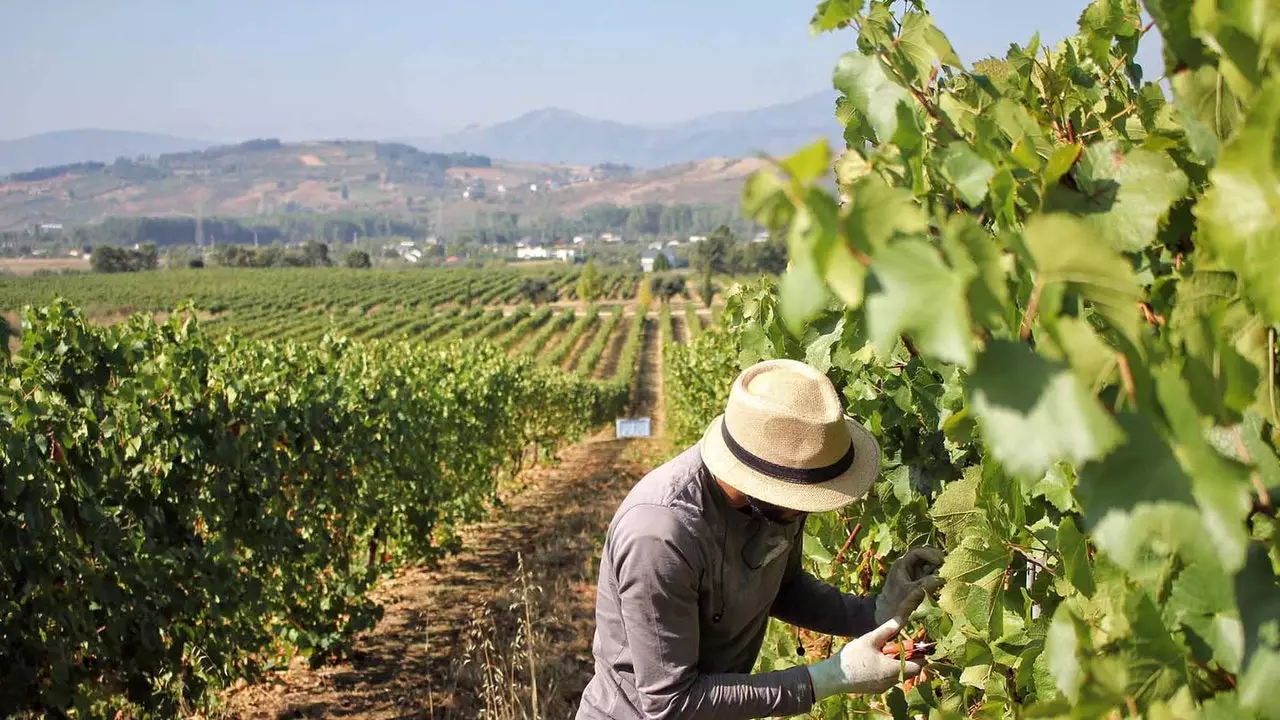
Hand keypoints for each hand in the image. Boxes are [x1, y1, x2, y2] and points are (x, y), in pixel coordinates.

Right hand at [807, 617, 922, 698]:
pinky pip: (889, 679)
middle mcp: (891, 681)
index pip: (918, 666)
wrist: (834, 677)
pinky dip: (887, 670)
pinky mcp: (876, 689)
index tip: (911, 645)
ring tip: (882, 653)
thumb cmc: (852, 657)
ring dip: (896, 664)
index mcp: (893, 670)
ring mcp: (884, 687)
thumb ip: (887, 630)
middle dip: (906, 658)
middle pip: (909, 670)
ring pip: (899, 675)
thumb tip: (901, 619)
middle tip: (894, 646)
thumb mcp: (870, 639)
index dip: (918, 655)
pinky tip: (874, 662)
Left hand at [874, 547, 944, 623]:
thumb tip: (942, 578)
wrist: (888, 612)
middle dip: (936, 557)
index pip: (918, 552)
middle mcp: (907, 564)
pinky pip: (928, 571)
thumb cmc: (897, 602)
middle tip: (947, 564)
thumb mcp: (911, 593)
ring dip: (937, 565)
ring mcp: (912, 570)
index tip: (941, 561)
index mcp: (902, 564)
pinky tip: (942, 579)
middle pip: (924, 553)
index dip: (931, 554)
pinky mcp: (916, 577)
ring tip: (945, 572)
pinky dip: (935, 573)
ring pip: (927, 561)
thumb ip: (925, 585)